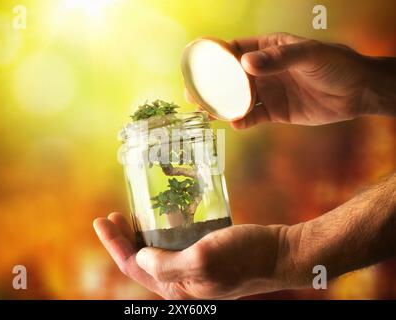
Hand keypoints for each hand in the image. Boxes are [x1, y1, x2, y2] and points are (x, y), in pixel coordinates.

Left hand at [93, 212, 290, 298]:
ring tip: (131, 215)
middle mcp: (182, 282)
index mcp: (177, 287)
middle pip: (142, 261)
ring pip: (157, 253)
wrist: (280, 253)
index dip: (114, 245)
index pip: (134, 267)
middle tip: (112, 216)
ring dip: (141, 235)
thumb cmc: (244, 256)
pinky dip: (163, 232)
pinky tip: (163, 216)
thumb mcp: (203, 260)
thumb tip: (141, 258)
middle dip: (123, 239)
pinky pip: (175, 246)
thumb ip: (167, 265)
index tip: (100, 221)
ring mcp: (194, 270)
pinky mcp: (205, 256)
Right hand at [186, 32, 395, 128]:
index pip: (234, 51)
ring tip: (206, 112)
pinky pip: (254, 117)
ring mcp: (268, 92)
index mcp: (267, 49)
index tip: (196, 67)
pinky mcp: (276, 112)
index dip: (214, 58)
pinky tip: (235, 123)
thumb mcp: (309, 56)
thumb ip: (279, 59)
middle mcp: (263, 71)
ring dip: (221, 106)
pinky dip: (242, 121)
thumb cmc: (336, 64)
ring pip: (238, 99)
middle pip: (229, 78)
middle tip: (192, 95)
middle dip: (210, 87)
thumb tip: (245, 65)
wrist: (357, 92)